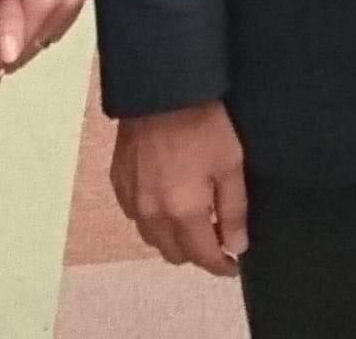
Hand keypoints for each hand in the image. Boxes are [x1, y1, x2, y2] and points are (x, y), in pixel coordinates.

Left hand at [0, 0, 84, 70]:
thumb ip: (5, 16)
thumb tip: (10, 58)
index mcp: (45, 4)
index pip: (20, 50)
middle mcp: (67, 6)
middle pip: (36, 43)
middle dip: (14, 46)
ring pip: (50, 32)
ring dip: (31, 33)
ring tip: (9, 21)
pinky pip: (62, 17)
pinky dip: (45, 20)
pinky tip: (31, 8)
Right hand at [113, 101, 250, 274]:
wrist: (159, 90)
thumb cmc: (202, 125)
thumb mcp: (230, 165)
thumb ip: (234, 211)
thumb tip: (237, 246)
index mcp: (183, 213)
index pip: (203, 256)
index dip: (221, 266)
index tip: (233, 264)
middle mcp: (152, 215)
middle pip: (175, 254)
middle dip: (197, 252)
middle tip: (215, 233)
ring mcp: (131, 200)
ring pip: (153, 239)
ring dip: (173, 237)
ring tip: (192, 216)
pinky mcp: (118, 183)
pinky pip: (136, 217)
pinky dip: (153, 218)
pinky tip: (166, 199)